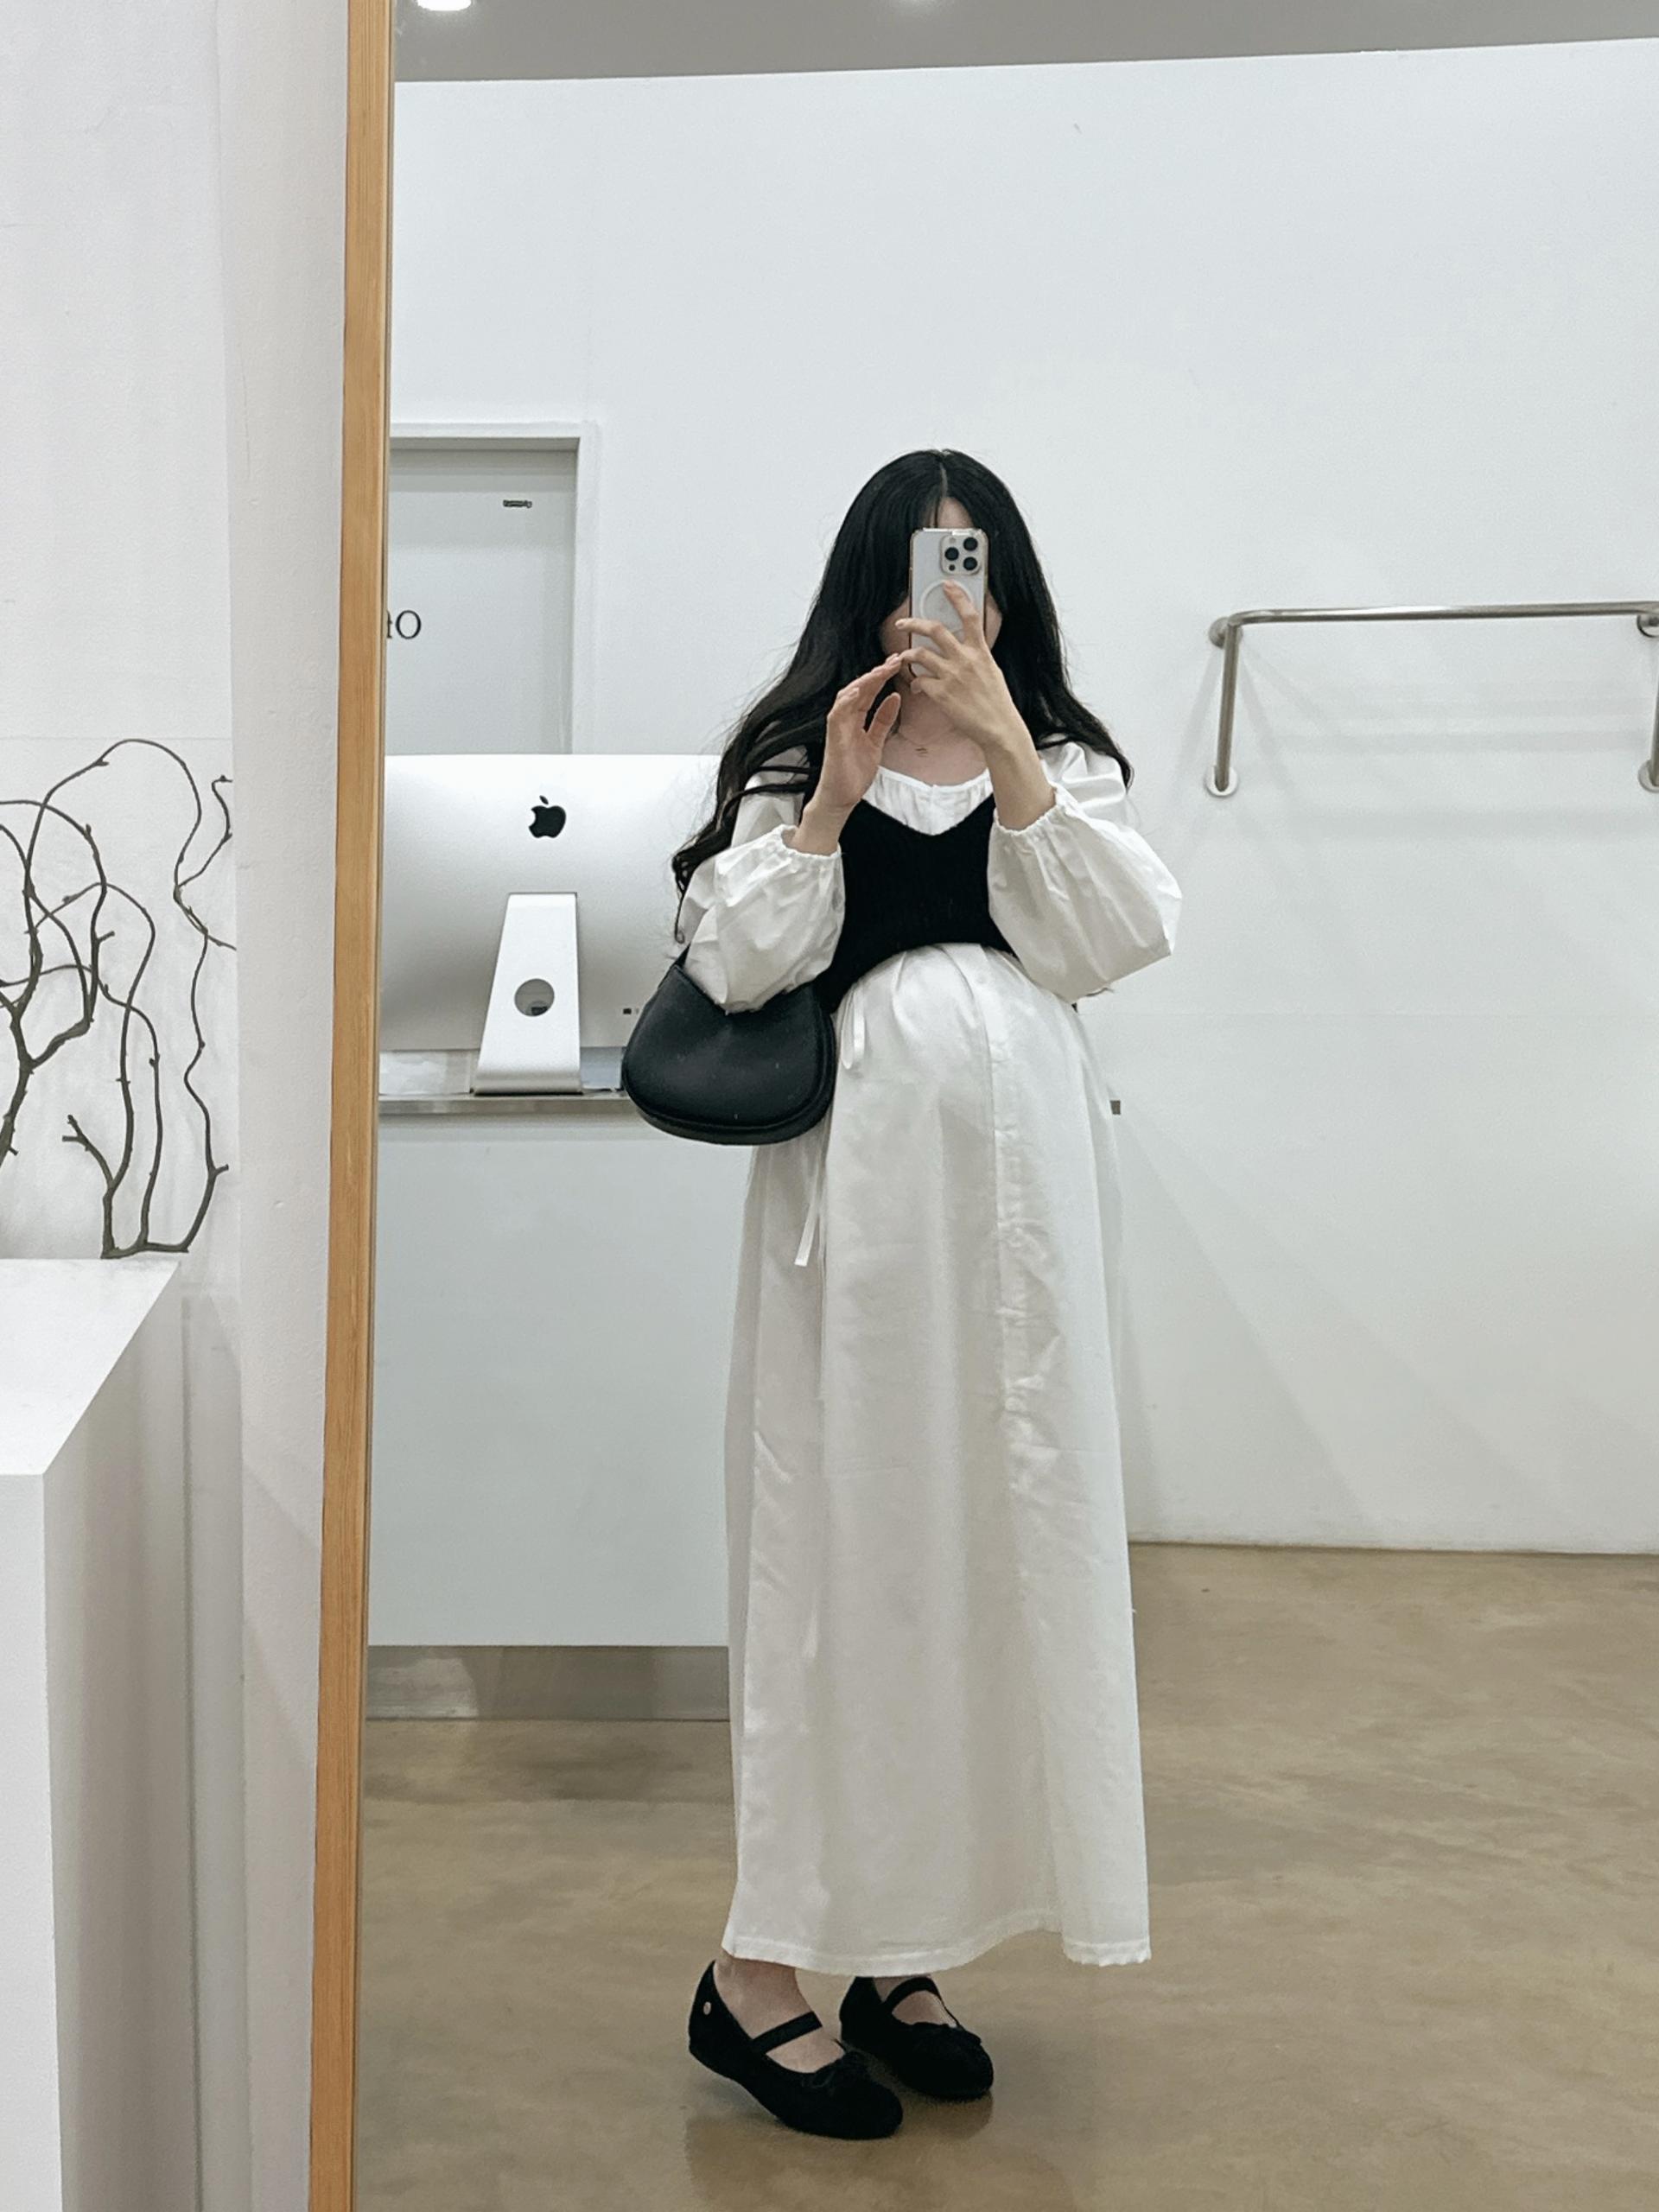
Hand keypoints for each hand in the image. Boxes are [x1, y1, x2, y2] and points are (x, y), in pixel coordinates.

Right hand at [813, 652, 903, 814]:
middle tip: (894, 660)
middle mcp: (845, 720)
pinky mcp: (833, 739)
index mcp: (856, 720)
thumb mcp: (876, 742)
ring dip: (863, 682)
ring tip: (880, 670)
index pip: (869, 692)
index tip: (898, 663)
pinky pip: (836, 716)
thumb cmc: (855, 773)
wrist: (842, 798)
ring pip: (847, 697)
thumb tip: (895, 698)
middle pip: (859, 689)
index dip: (882, 676)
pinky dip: (845, 702)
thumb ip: (883, 720)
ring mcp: (838, 728)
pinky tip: (857, 691)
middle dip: (876, 673)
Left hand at [895, 582, 1027, 756]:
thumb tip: (967, 649)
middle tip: (903, 622)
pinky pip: (920, 680)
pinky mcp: (941, 693)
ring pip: (920, 654)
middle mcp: (965, 659)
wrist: (999, 728)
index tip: (947, 585)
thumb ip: (977, 657)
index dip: (958, 597)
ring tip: (903, 656)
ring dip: (908, 654)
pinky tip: (918, 687)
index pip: (970, 616)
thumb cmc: (997, 703)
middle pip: (934, 630)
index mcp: (980, 652)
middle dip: (914, 622)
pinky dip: (916, 682)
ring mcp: (952, 675)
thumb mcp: (992, 671)